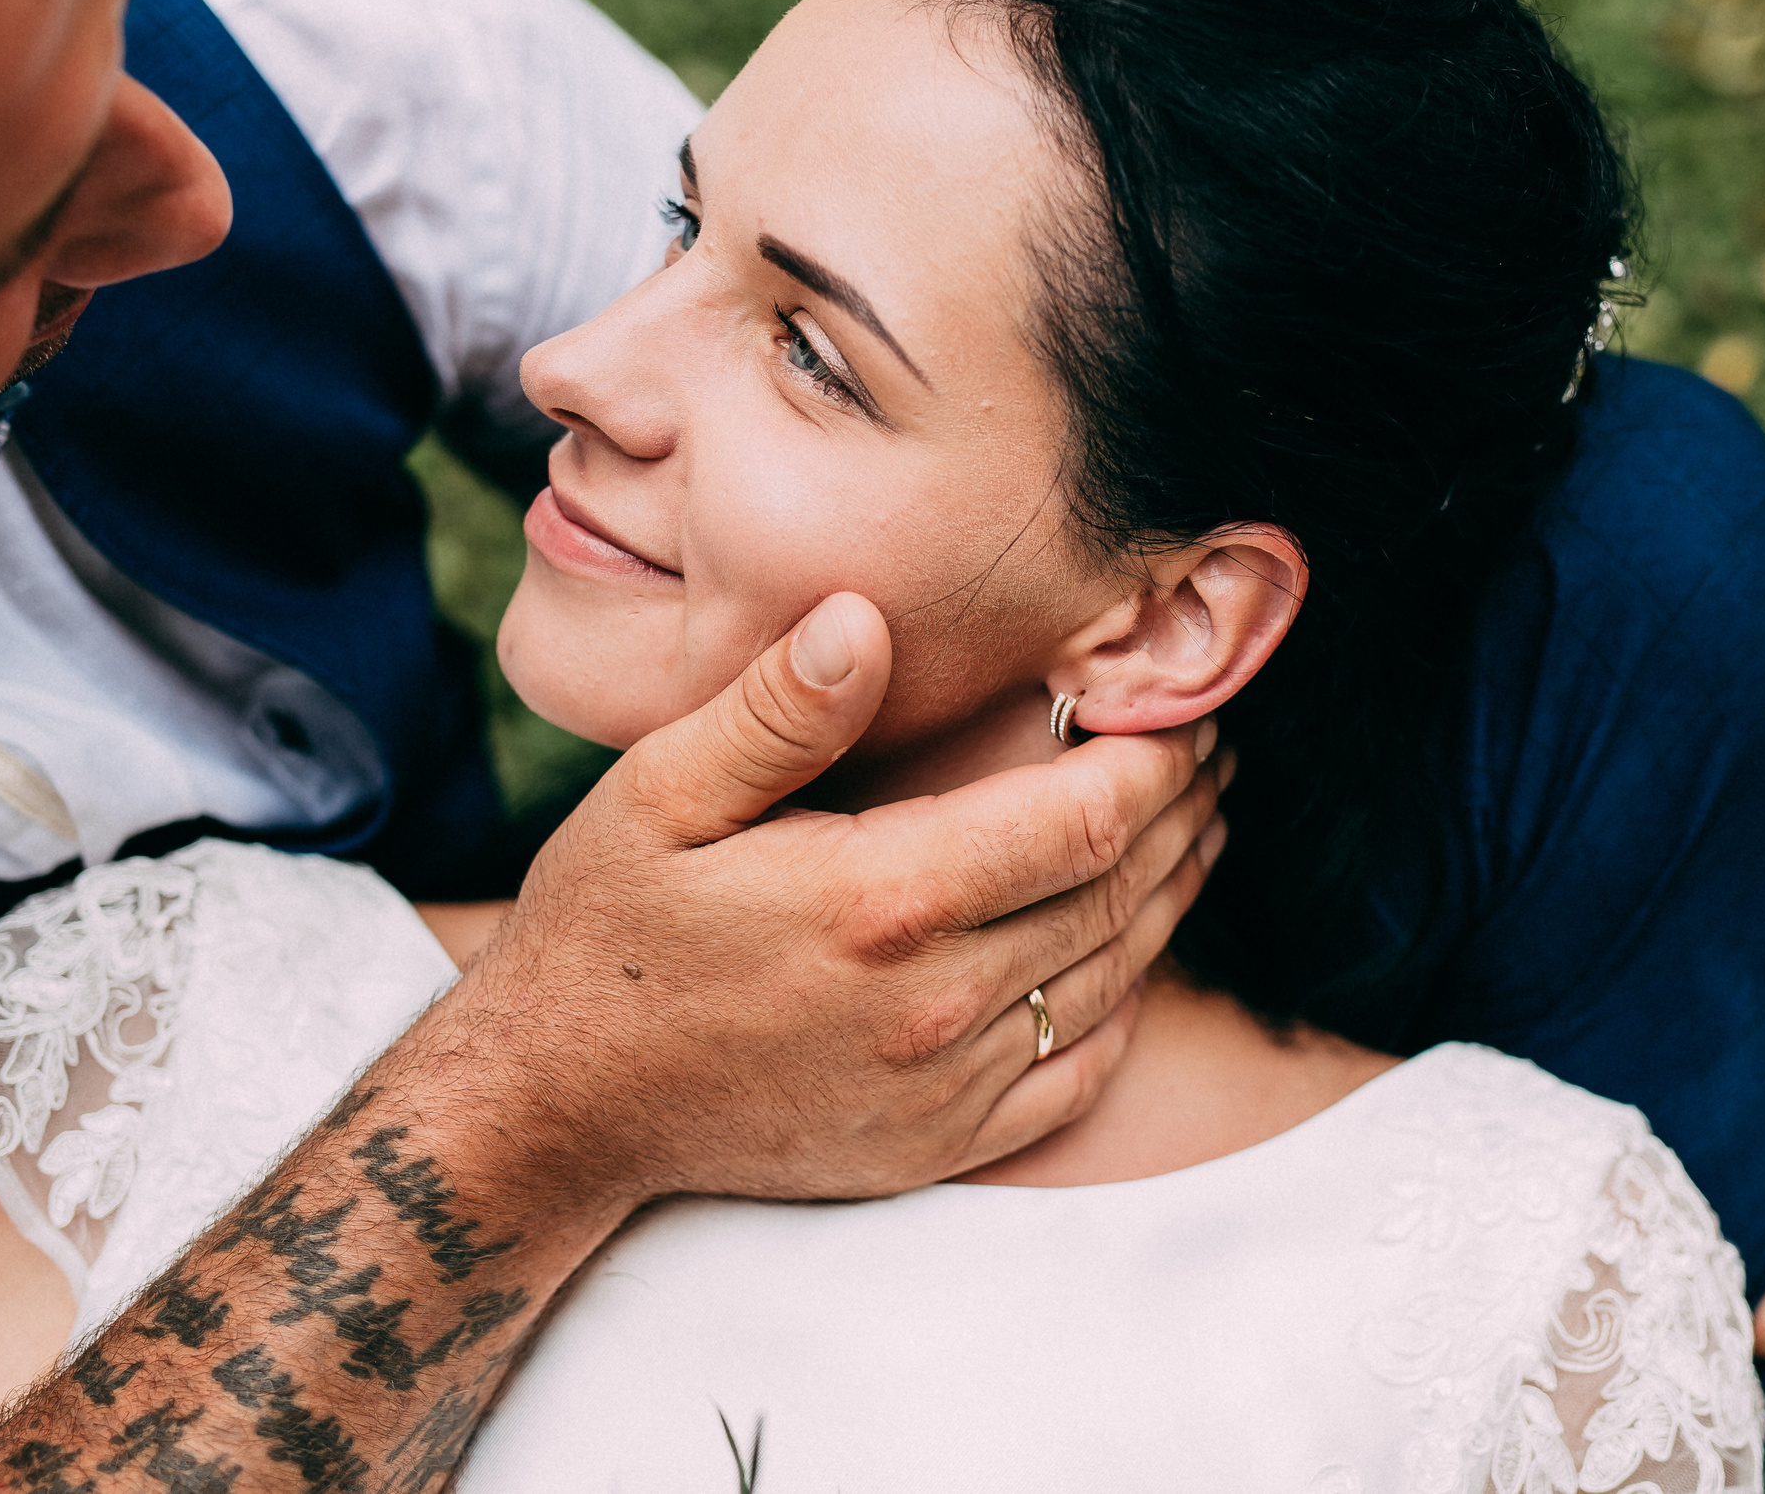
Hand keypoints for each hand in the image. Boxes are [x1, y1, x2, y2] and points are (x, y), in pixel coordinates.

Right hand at [456, 589, 1227, 1207]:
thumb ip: (773, 711)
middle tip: (1204, 751)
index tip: (1178, 706)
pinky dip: (1124, 1006)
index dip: (1154, 758)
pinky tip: (1132, 952)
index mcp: (881, 901)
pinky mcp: (939, 1144)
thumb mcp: (656, 796)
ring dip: (1170, 896)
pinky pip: (1077, 1076)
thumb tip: (863, 620)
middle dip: (1181, 812)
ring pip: (1113, 978)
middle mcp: (934, 1003)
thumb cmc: (607, 934)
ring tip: (1195, 826)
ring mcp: (944, 1087)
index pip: (1084, 820)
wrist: (560, 1106)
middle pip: (1119, 894)